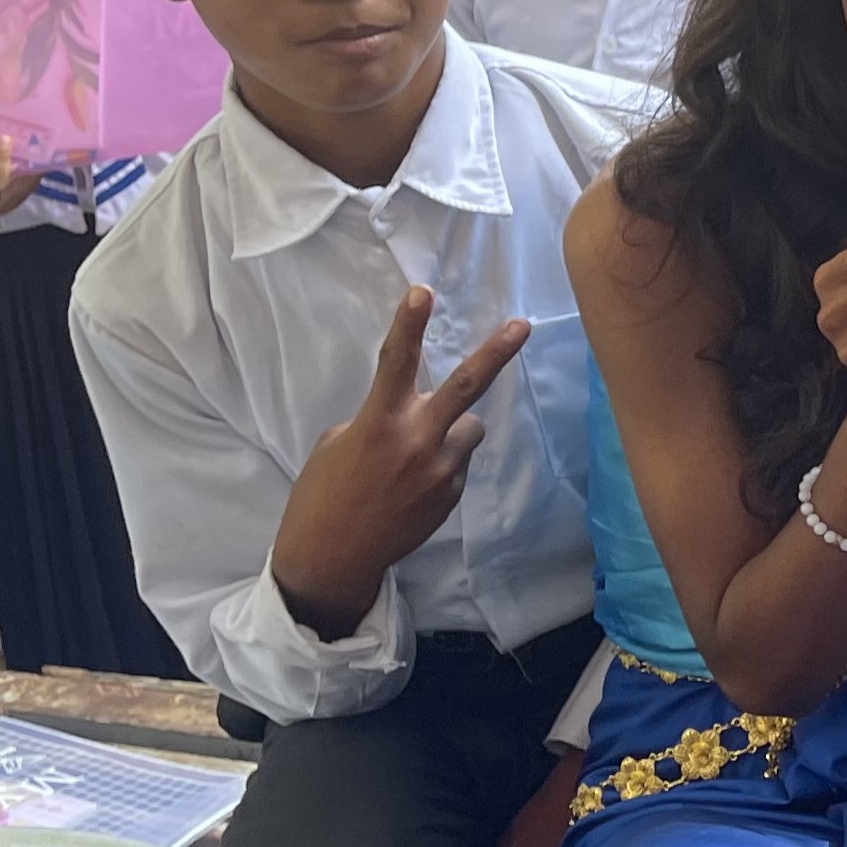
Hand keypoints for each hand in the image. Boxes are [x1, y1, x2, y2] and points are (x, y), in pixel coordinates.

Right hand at [270, 287, 531, 637]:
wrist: (333, 556)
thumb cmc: (323, 493)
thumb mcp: (338, 445)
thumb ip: (381, 420)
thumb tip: (411, 416)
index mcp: (379, 422)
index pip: (396, 362)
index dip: (409, 324)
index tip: (423, 291)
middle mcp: (417, 441)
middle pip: (467, 386)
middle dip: (496, 352)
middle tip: (522, 325)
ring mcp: (441, 469)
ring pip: (468, 427)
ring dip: (451, 430)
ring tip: (415, 457)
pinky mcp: (453, 494)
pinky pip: (458, 461)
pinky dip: (442, 464)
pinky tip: (412, 487)